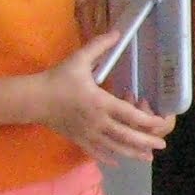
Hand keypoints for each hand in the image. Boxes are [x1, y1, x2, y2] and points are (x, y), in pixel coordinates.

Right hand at [38, 32, 172, 162]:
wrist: (33, 99)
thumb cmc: (57, 79)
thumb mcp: (79, 59)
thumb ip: (99, 46)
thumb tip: (117, 32)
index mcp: (100, 102)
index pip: (129, 114)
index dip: (147, 120)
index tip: (160, 123)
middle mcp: (97, 121)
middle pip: (125, 135)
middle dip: (146, 141)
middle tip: (162, 144)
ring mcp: (87, 133)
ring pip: (114, 147)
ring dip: (132, 153)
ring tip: (148, 158)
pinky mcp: (77, 139)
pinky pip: (95, 151)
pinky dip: (108, 157)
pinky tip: (117, 162)